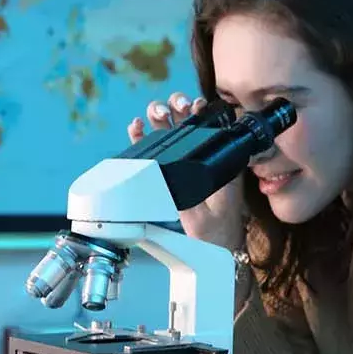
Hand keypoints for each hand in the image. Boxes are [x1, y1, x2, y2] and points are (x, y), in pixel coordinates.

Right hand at [128, 91, 245, 249]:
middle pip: (184, 123)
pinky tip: (136, 127)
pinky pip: (151, 150)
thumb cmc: (215, 231)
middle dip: (176, 108)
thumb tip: (166, 181)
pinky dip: (141, 137)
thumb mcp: (201, 216)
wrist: (213, 248)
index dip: (197, 111)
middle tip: (174, 107)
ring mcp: (180, 164)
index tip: (194, 105)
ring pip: (166, 132)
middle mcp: (197, 158)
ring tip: (156, 113)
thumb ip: (186, 201)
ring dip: (159, 117)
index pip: (205, 127)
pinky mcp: (165, 173)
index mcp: (215, 161)